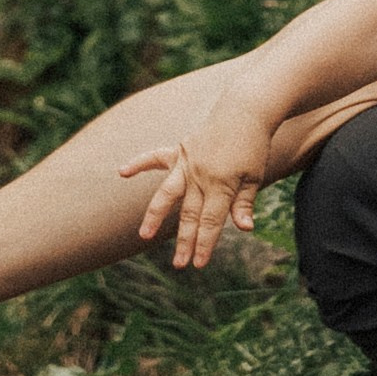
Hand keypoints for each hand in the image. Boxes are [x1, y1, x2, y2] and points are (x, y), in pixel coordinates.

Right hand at [117, 91, 276, 270]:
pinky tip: (121, 172)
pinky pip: (155, 157)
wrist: (245, 110)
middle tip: (180, 264)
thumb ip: (244, 203)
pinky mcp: (180, 150)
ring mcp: (187, 161)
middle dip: (185, 240)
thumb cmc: (253, 146)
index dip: (205, 244)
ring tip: (144, 234)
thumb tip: (245, 229)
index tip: (199, 264)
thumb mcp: (255, 176)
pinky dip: (138, 163)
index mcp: (222, 183)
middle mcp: (200, 174)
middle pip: (190, 213)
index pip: (211, 220)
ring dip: (155, 215)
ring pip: (167, 193)